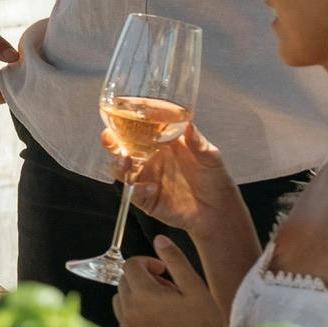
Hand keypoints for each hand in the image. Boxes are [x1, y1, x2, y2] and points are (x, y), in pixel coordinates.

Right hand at [101, 123, 242, 236]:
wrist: (218, 211)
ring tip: (124, 161)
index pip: (141, 130)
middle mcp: (151, 160)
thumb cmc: (215, 179)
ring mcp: (146, 179)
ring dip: (119, 165)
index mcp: (163, 144)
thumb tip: (189, 125)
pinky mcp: (146, 200)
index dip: (129, 122)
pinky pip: (134, 194)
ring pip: (123, 170)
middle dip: (113, 142)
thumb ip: (198, 143)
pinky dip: (137, 190)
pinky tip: (149, 188)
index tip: (121, 115)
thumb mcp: (211, 158)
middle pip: (125, 149)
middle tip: (109, 137)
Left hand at [113, 236, 225, 326]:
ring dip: (137, 295)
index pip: (131, 265)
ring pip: (121, 299)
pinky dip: (135, 313)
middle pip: (125, 281)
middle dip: (144, 278)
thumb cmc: (206, 326)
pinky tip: (158, 320)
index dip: (148, 262)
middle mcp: (130, 313)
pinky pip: (123, 319)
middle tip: (169, 289)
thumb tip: (160, 239)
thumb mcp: (195, 288)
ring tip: (164, 305)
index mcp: (144, 296)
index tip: (164, 271)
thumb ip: (175, 261)